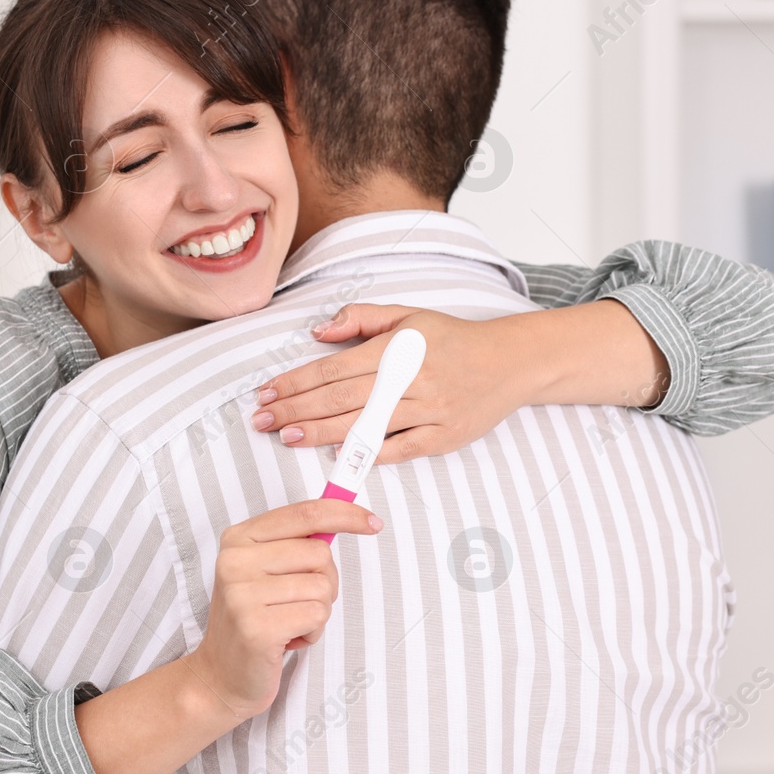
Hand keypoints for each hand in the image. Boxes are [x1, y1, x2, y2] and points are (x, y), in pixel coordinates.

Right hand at [183, 498, 381, 722]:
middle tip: (297, 603)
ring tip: (288, 624)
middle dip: (325, 582)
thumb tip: (349, 516)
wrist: (221, 675)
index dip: (345, 515)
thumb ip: (297, 543)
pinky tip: (288, 640)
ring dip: (317, 612)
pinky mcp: (256, 627)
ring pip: (322, 587)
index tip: (373, 522)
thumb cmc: (255, 620)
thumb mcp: (266, 571)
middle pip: (320, 553)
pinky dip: (313, 632)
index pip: (305, 513)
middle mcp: (235, 560)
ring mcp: (242, 594)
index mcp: (239, 538)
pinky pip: (317, 616)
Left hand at [250, 304, 536, 464]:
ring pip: (365, 426)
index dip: (296, 382)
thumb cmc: (453, 338)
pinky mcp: (444, 436)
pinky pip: (400, 449)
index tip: (267, 393)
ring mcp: (428, 410)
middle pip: (341, 399)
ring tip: (288, 436)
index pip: (334, 368)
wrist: (509, 362)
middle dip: (297, 410)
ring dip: (321, 433)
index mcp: (398, 348)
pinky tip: (337, 457)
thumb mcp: (408, 316)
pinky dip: (370, 454)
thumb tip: (318, 331)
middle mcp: (411, 379)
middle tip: (263, 420)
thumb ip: (361, 319)